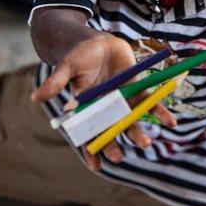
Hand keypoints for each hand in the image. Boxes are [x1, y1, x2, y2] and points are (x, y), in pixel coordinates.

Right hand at [31, 33, 175, 169]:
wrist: (95, 40)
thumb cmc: (78, 54)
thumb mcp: (66, 66)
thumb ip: (56, 82)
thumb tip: (35, 98)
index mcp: (87, 106)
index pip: (87, 132)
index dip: (90, 149)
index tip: (95, 166)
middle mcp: (106, 106)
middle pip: (110, 130)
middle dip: (113, 143)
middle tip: (118, 155)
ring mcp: (122, 98)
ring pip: (131, 120)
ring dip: (138, 132)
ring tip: (145, 142)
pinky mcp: (136, 87)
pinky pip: (149, 101)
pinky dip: (159, 111)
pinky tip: (170, 121)